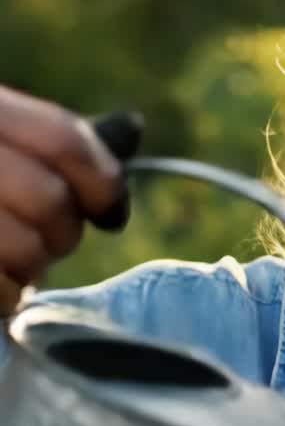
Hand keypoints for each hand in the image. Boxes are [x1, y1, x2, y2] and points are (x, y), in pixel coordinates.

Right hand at [0, 86, 124, 314]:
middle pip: (48, 200)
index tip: (111, 214)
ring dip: (28, 268)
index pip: (61, 139)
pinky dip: (5, 296)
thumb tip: (130, 129)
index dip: (103, 182)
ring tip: (9, 265)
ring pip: (24, 248)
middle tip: (40, 243)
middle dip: (59, 232)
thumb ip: (52, 144)